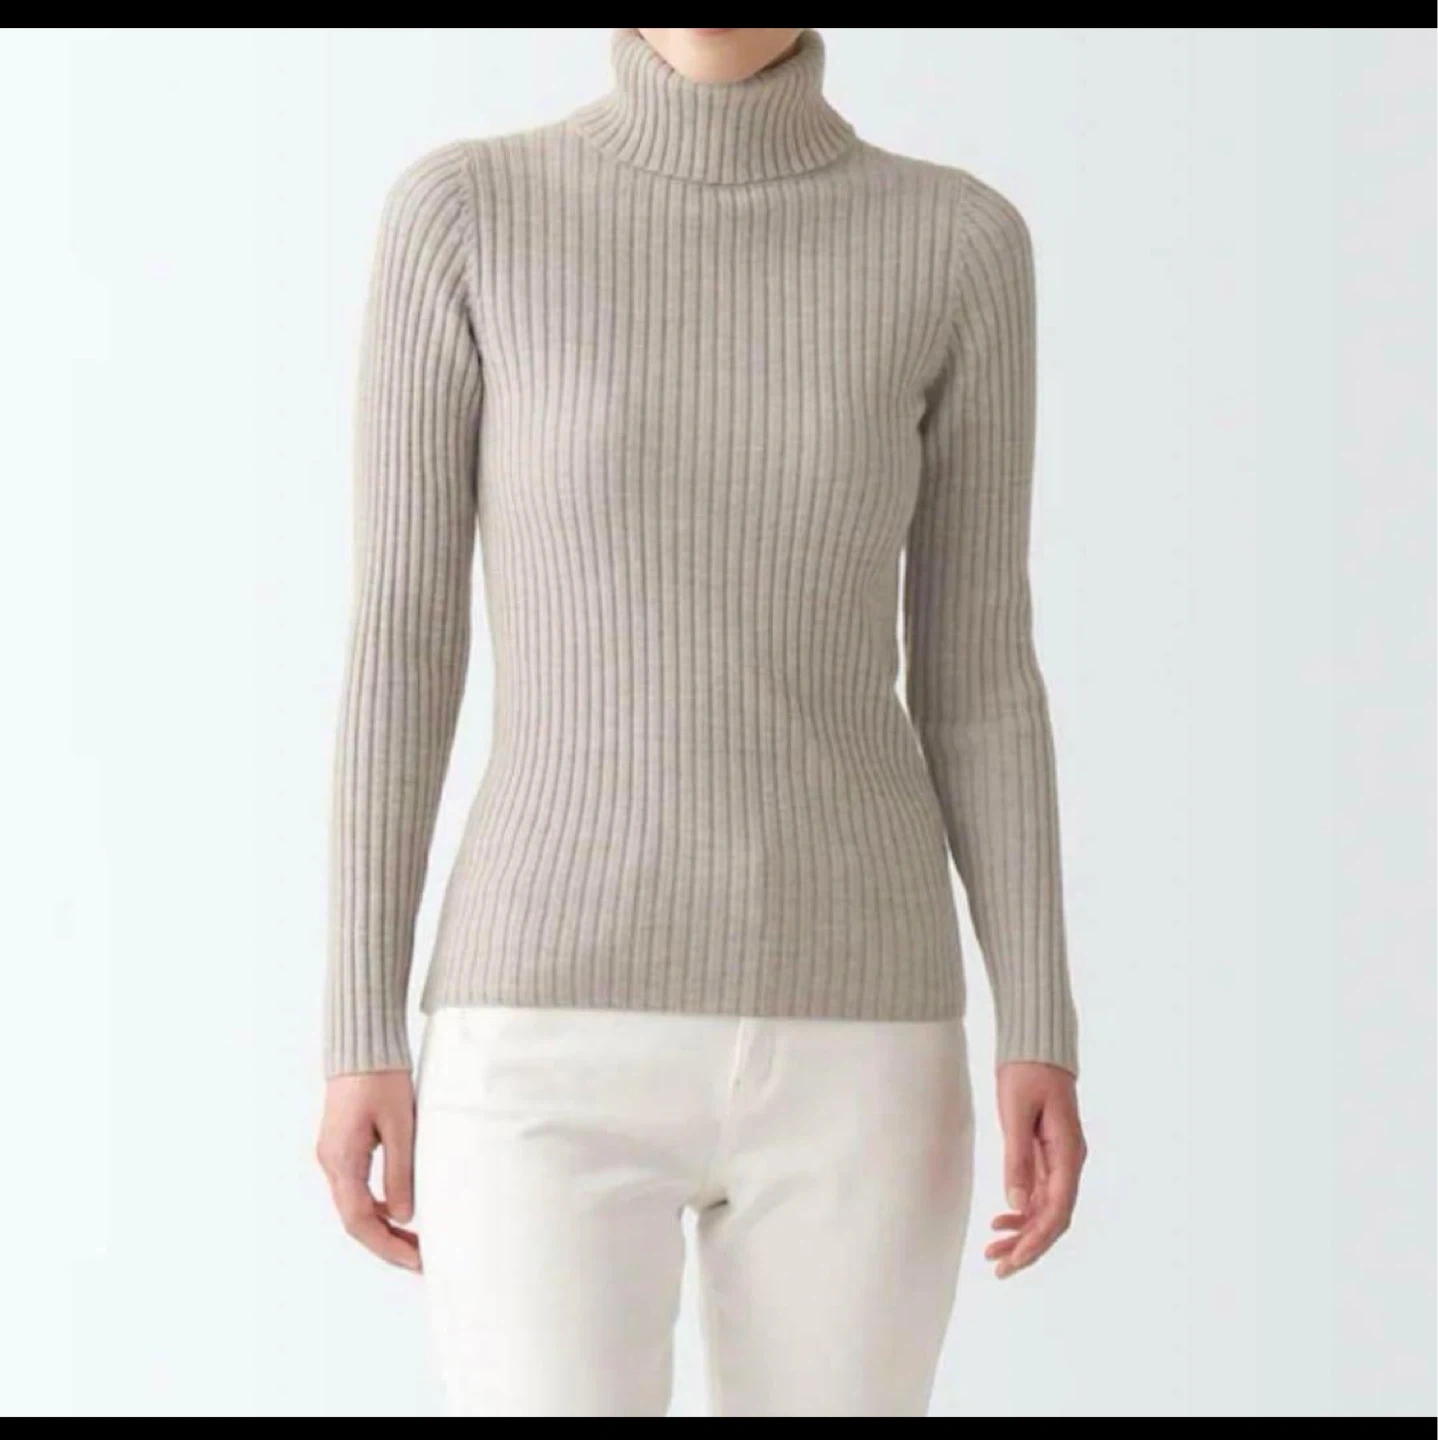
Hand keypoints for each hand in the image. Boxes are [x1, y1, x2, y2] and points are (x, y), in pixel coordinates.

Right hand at [317, 1072, 420, 1270]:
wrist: (362, 1043)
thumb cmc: (381, 1077)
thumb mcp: (400, 1125)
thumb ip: (401, 1172)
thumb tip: (404, 1217)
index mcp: (341, 1161)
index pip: (360, 1222)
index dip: (388, 1247)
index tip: (417, 1262)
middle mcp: (332, 1163)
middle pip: (356, 1219)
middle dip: (388, 1244)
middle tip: (423, 1260)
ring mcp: (335, 1155)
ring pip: (357, 1206)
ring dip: (385, 1227)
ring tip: (418, 1241)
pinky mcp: (343, 1146)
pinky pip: (358, 1188)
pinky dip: (379, 1205)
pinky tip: (403, 1210)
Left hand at [986, 1061, 1085, 1278]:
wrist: (1036, 1043)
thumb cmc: (1027, 1071)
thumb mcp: (1016, 1112)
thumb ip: (1017, 1158)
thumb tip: (1016, 1205)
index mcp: (1068, 1152)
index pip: (1058, 1210)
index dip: (1036, 1240)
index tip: (1013, 1261)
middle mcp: (1069, 1160)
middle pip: (1054, 1216)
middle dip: (1028, 1246)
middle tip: (998, 1268)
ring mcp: (1059, 1158)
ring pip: (1045, 1208)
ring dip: (1022, 1233)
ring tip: (992, 1252)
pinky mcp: (1046, 1153)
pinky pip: (1038, 1192)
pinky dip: (1021, 1211)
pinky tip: (1001, 1223)